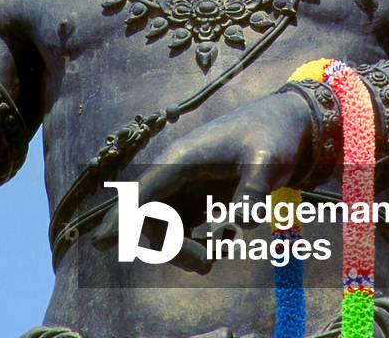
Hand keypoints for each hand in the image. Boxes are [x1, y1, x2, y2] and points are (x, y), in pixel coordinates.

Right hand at [92, 90, 311, 272]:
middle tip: (206, 262)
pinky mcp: (200, 198)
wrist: (286, 127)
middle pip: (150, 218)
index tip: (102, 243)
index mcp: (182, 158)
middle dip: (171, 247)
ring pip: (164, 228)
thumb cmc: (272, 135)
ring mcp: (187, 186)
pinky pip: (182, 229)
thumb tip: (245, 223)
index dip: (122, 217)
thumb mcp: (268, 160)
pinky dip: (197, 243)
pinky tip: (226, 236)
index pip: (144, 191)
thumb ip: (254, 190)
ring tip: (219, 251)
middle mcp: (177, 173)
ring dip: (184, 248)